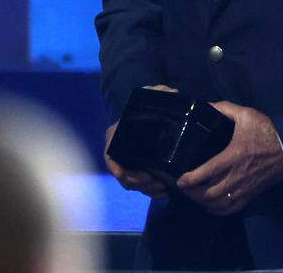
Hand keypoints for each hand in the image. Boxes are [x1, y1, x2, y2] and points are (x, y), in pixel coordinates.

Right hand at [102, 84, 178, 199]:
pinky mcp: (138, 169)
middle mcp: (118, 150)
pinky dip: (150, 191)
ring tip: (163, 188)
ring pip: (132, 184)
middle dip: (139, 183)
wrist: (156, 113)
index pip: (110, 156)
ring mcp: (127, 162)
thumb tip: (172, 93)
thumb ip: (161, 92)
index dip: (118, 168)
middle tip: (156, 183)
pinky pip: (140, 186)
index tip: (130, 174)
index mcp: (116, 135)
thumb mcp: (155, 95)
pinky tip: (164, 191)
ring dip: (146, 189)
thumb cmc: (151, 104)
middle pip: (123, 175)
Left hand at [176, 101, 282, 215]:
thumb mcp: (246, 115)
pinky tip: (209, 206)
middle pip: (209, 194)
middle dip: (192, 194)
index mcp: (234, 156)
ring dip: (202, 203)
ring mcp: (244, 188)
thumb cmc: (267, 132)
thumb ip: (225, 108)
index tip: (180, 180)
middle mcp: (237, 176)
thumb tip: (205, 105)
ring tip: (193, 195)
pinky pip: (231, 209)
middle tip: (182, 187)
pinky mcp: (250, 195)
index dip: (190, 180)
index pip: (207, 173)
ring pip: (218, 204)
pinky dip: (217, 211)